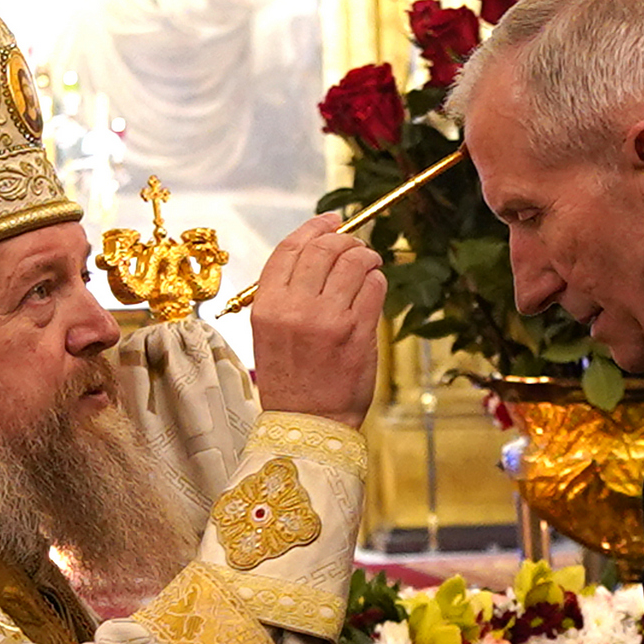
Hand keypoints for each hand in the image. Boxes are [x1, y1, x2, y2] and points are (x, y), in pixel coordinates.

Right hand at [243, 214, 386, 422]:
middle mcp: (294, 308)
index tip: (331, 220)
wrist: (307, 424)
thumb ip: (287, 294)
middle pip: (324, 249)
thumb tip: (319, 251)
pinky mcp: (357, 332)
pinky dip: (377, 280)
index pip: (290, 249)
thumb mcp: (270, 333)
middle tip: (356, 245)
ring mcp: (328, 319)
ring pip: (353, 263)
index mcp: (267, 306)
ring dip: (366, 257)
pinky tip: (373, 286)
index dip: (314, 227)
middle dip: (345, 239)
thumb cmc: (291, 380)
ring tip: (369, 264)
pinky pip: (373, 288)